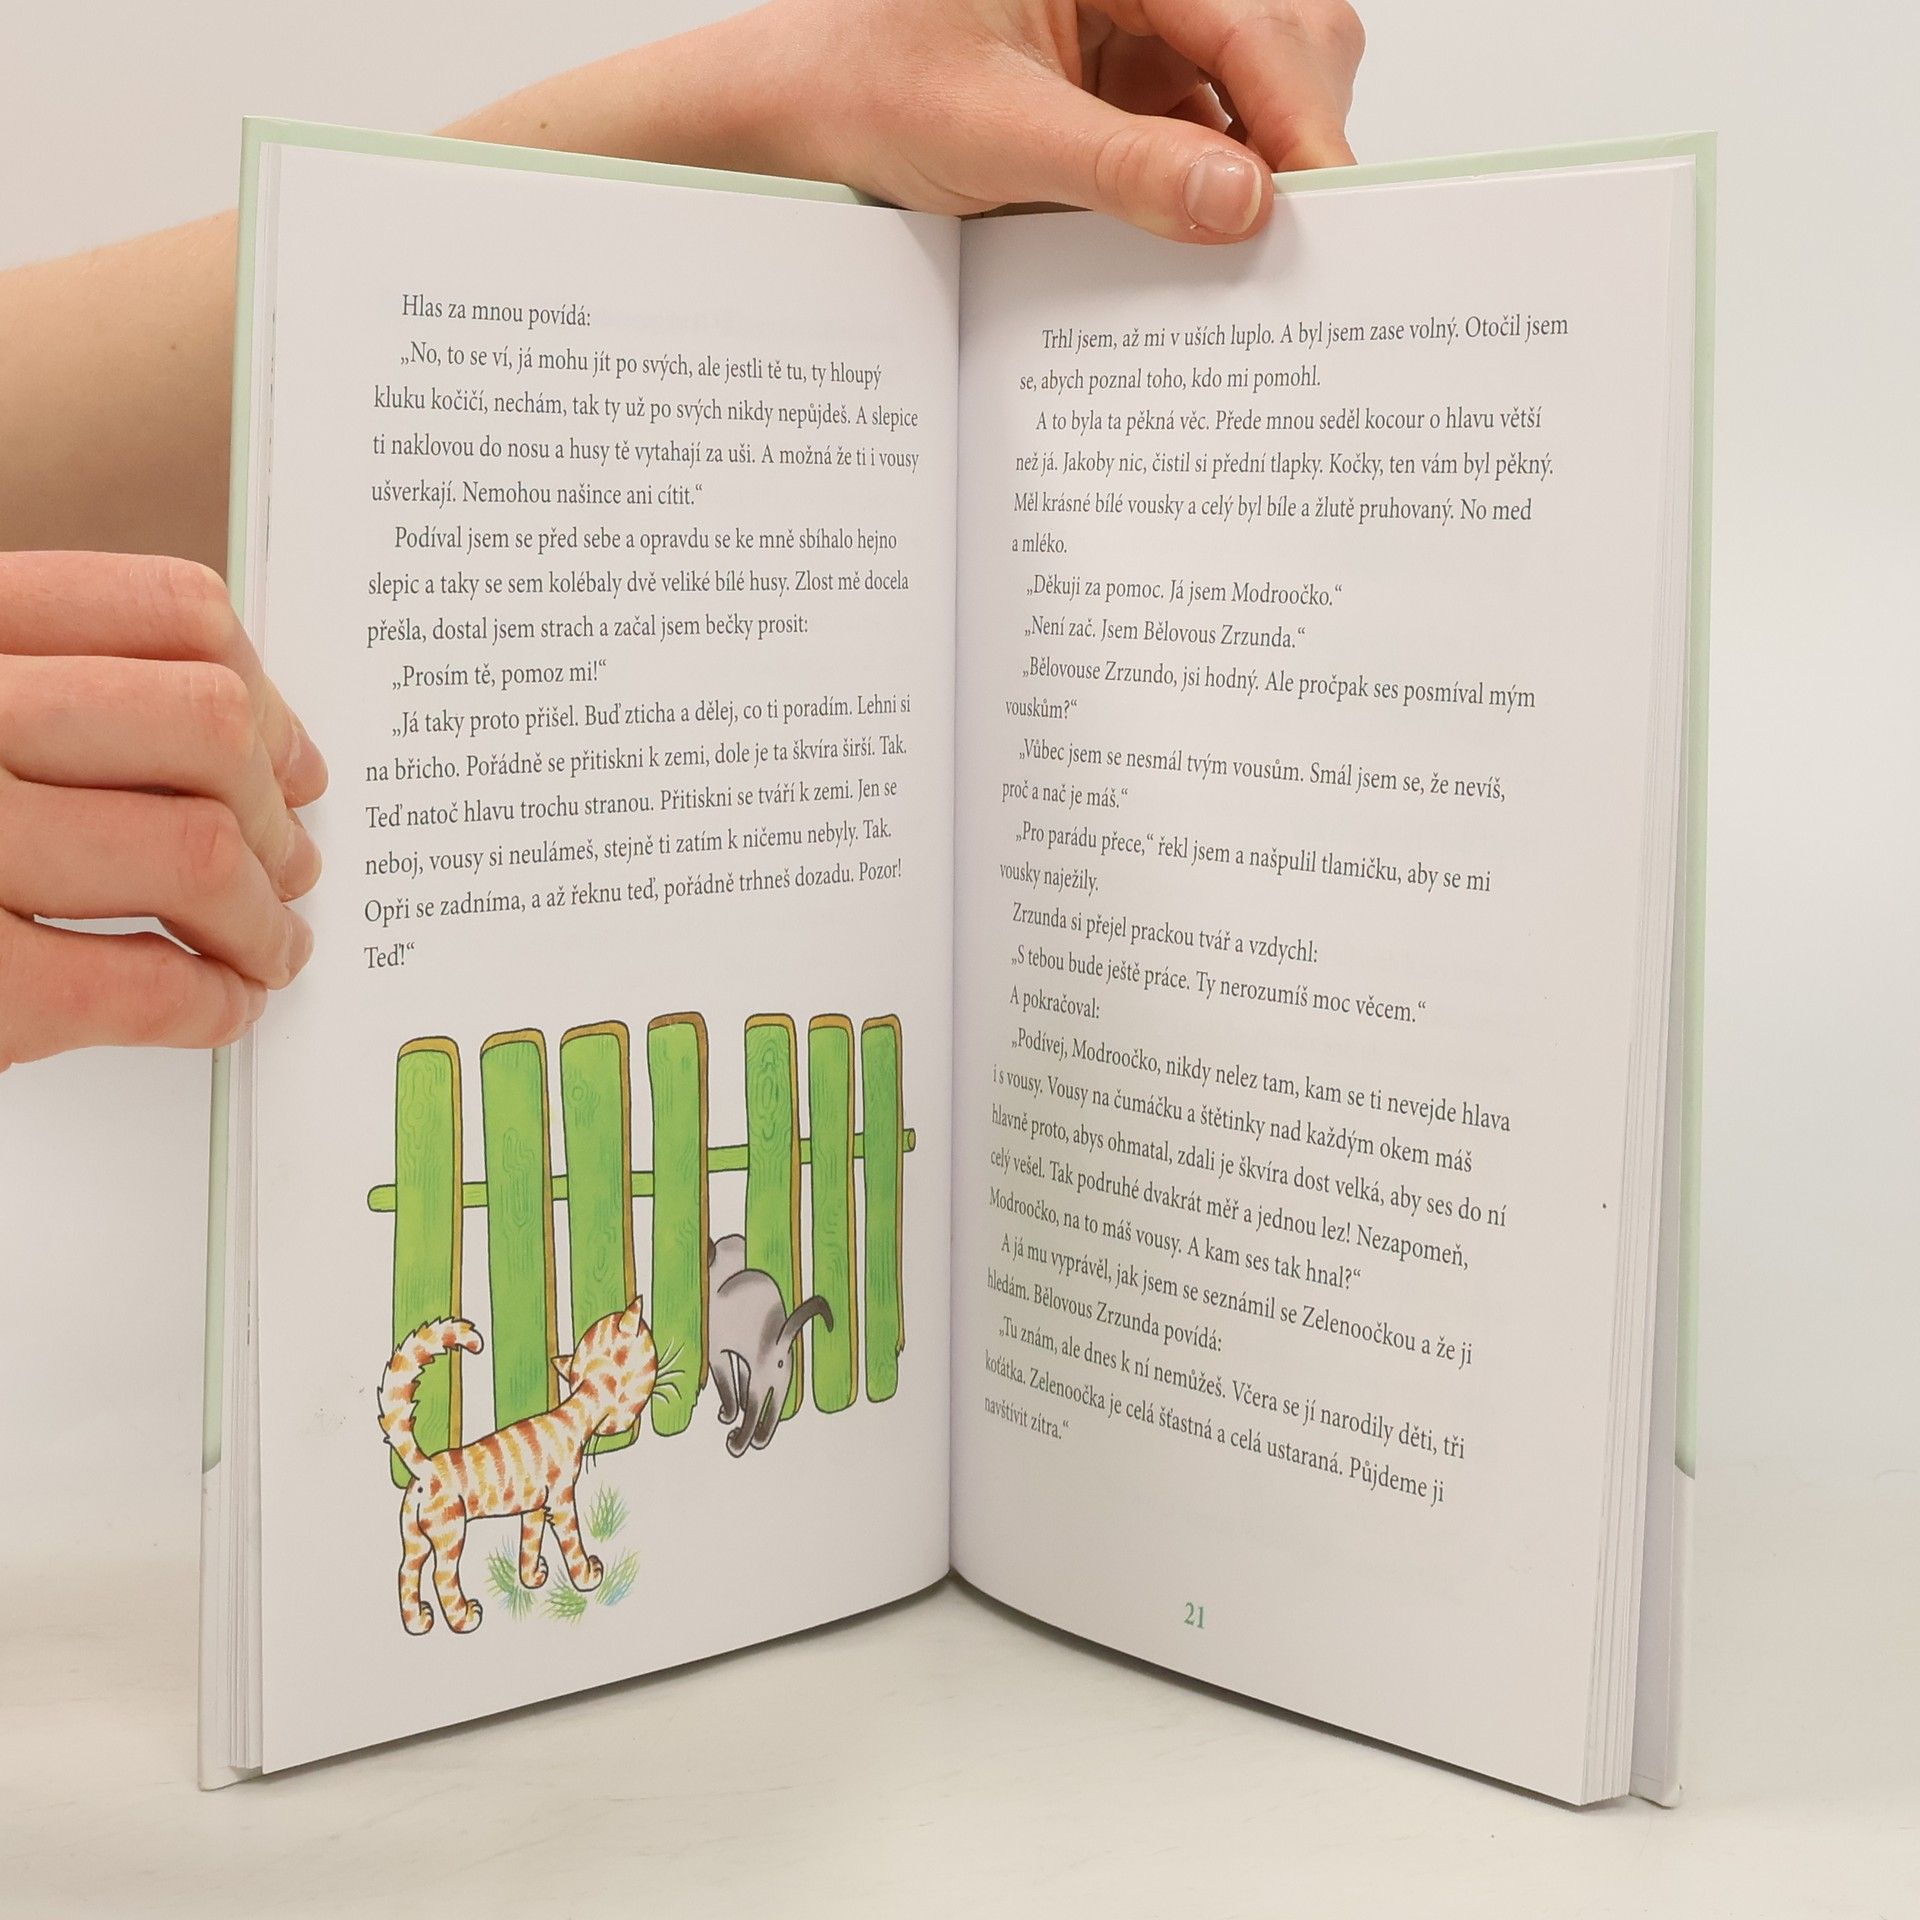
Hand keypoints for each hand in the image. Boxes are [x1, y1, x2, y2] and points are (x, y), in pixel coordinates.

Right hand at [0, 551, 326, 1069]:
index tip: (293, 763)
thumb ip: (44, 689)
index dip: (268, 697)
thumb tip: (254, 745)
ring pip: (195, 851)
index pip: (168, 610)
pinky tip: (214, 1008)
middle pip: (207, 726)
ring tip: (267, 950)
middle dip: (274, 818)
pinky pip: (133, 984)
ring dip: (263, 921)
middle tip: (289, 870)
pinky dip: (207, 1005)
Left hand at [456, 0, 1363, 247]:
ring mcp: (1141, 27)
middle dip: (1298, 130)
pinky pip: (1209, 127)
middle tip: (1309, 237)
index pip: (1251, 16)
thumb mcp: (990, 135)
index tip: (1328, 201)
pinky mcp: (1129, 85)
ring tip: (1257, 247)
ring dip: (1265, 163)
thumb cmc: (863, 85)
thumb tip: (1240, 205)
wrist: (797, 112)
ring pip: (1260, 83)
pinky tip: (1213, 240)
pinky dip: (1220, 186)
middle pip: (1287, 32)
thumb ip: (1119, 169)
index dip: (1299, 112)